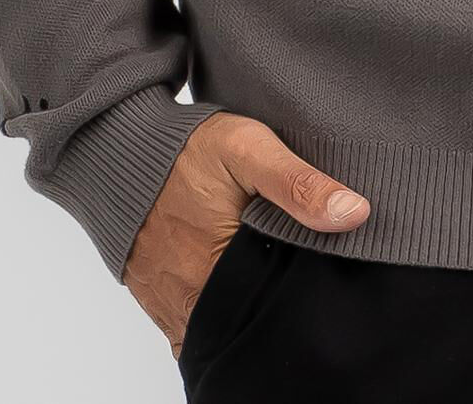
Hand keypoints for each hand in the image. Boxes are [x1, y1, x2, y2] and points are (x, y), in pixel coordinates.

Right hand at [124, 111, 373, 356]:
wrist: (117, 150)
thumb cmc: (185, 149)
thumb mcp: (249, 150)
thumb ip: (299, 184)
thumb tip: (356, 214)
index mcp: (219, 269)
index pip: (278, 303)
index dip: (305, 290)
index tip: (326, 270)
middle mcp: (192, 299)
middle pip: (252, 318)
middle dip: (276, 301)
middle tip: (296, 270)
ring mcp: (172, 305)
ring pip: (225, 324)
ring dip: (248, 306)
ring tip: (270, 274)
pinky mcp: (159, 302)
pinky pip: (197, 324)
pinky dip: (220, 310)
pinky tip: (239, 282)